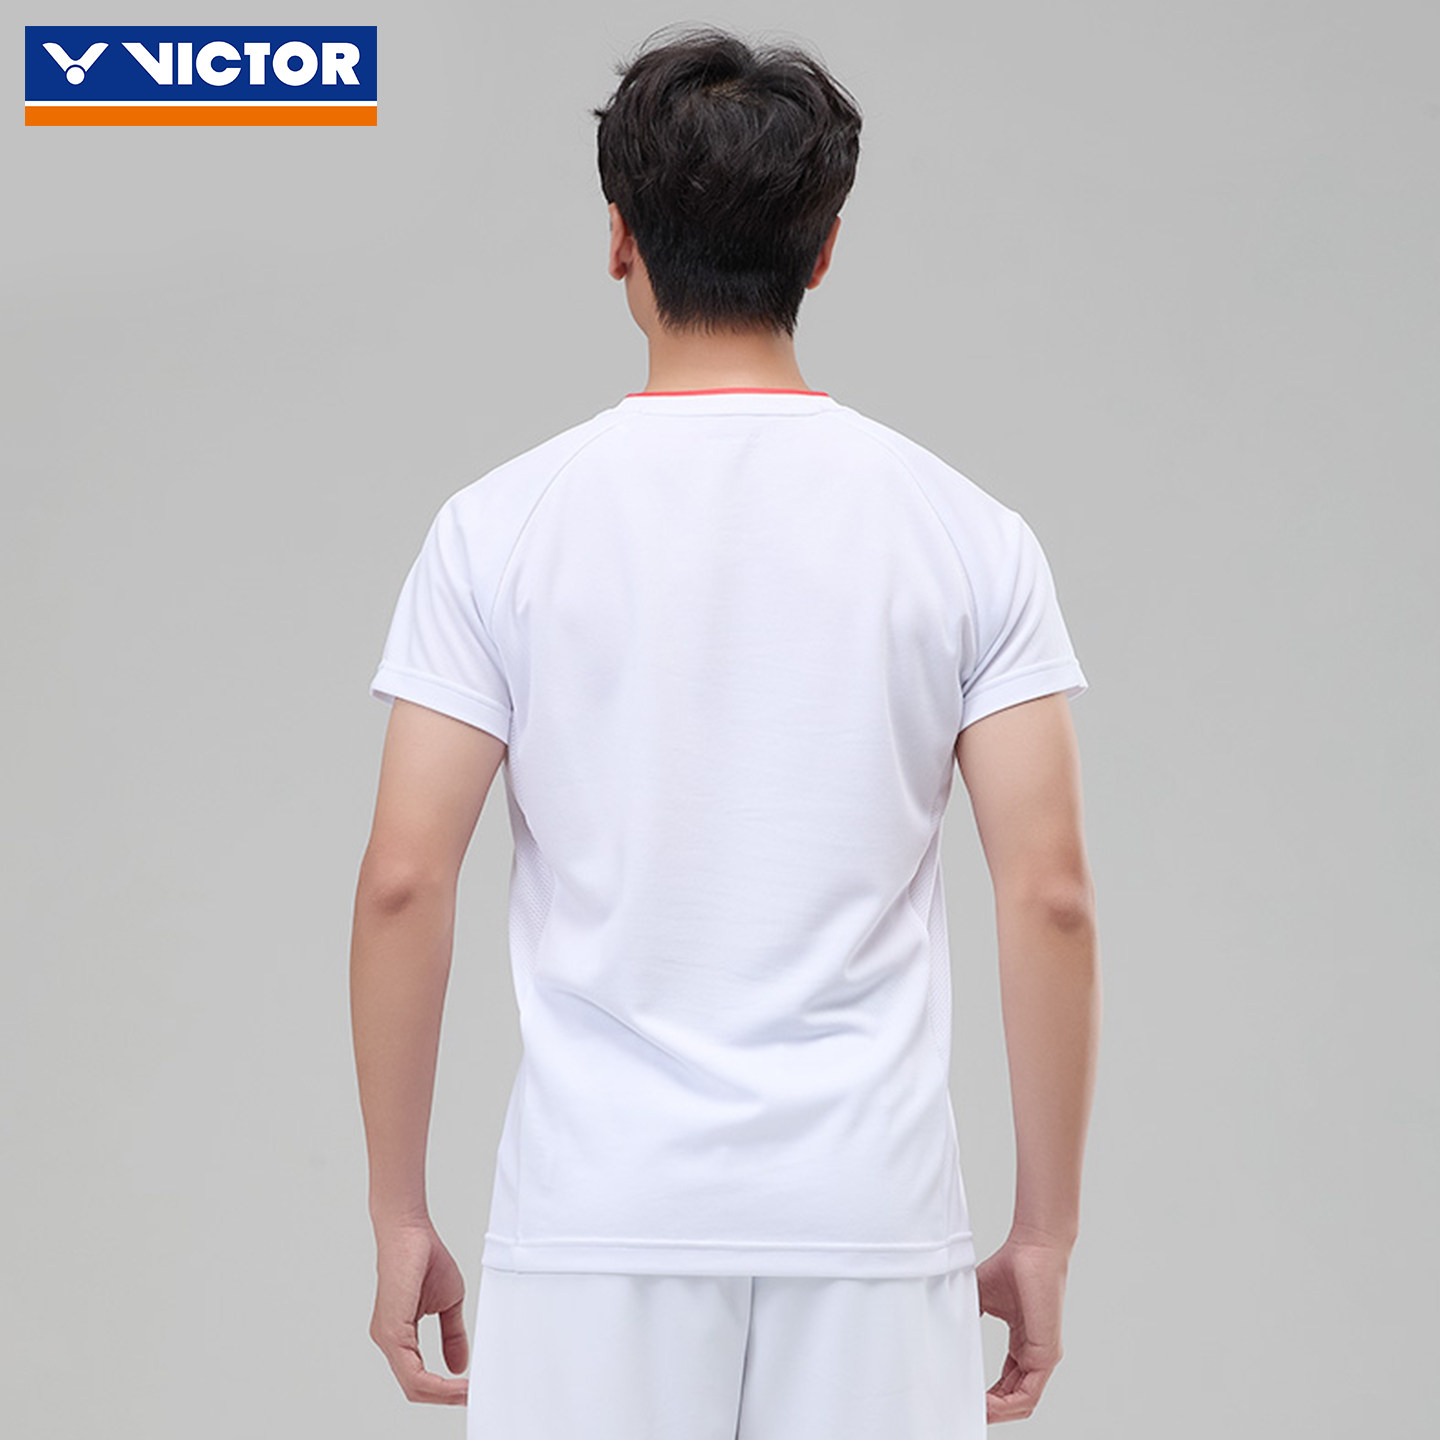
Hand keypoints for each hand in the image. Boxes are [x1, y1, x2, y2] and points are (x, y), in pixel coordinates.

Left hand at [368, 1218, 469, 1404]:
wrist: (410, 1231)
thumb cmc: (424, 1258)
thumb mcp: (449, 1303)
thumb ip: (452, 1336)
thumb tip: (458, 1366)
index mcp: (400, 1337)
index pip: (419, 1377)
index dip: (444, 1389)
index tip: (470, 1390)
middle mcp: (389, 1341)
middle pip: (415, 1389)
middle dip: (446, 1398)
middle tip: (472, 1397)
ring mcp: (387, 1338)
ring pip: (413, 1385)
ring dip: (443, 1394)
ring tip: (466, 1392)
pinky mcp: (391, 1332)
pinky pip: (412, 1372)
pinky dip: (435, 1382)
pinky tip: (454, 1381)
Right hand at [975, 1231, 1070, 1422]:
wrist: (1032, 1248)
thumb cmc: (1010, 1267)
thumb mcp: (979, 1298)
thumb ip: (966, 1317)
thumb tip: (940, 1330)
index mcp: (1022, 1345)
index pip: (1007, 1384)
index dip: (987, 1397)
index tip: (964, 1400)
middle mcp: (1034, 1355)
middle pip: (1014, 1399)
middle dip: (990, 1411)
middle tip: (964, 1413)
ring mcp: (1043, 1357)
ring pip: (1022, 1403)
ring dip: (997, 1413)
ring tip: (972, 1413)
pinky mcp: (1047, 1355)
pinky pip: (1028, 1394)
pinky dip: (1006, 1405)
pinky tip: (986, 1405)